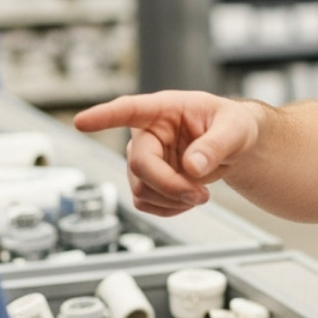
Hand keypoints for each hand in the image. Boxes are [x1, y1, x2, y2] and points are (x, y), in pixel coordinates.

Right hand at [74, 91, 261, 216]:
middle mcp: (147, 133)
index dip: (105, 117)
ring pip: (140, 189)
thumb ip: (216, 145)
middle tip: (201, 195)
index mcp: (165, 109)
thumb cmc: (233, 126)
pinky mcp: (147, 180)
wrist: (236, 147)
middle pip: (140, 165)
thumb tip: (192, 167)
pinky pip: (146, 203)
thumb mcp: (236, 129)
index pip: (130, 109)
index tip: (81, 122)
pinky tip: (188, 199)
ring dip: (172, 200)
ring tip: (201, 194)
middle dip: (170, 185)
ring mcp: (145, 158)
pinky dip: (169, 209)